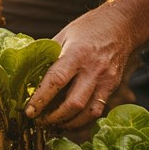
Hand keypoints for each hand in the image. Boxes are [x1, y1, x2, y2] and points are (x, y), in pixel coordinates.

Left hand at [25, 8, 131, 128]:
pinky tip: (69, 121)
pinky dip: (81, 120)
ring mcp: (106, 80)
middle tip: (38, 121)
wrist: (121, 25)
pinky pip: (96, 111)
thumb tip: (27, 74)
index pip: (56, 80)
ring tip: (52, 124)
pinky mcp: (112, 87)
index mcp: (77, 53)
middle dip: (53, 117)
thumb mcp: (64, 35)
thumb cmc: (88, 29)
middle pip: (73, 103)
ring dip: (67, 123)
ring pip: (87, 113)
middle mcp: (93, 69)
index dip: (41, 98)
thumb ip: (48, 55)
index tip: (29, 111)